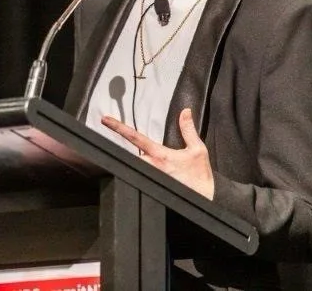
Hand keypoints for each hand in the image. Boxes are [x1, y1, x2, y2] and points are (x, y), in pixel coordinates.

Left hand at [100, 107, 214, 198]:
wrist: (206, 199)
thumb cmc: (200, 176)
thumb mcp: (197, 149)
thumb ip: (188, 129)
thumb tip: (185, 112)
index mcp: (160, 156)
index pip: (135, 138)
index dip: (119, 127)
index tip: (105, 120)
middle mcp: (151, 167)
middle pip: (127, 155)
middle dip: (118, 150)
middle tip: (110, 141)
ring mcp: (150, 179)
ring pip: (131, 167)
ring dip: (127, 162)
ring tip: (118, 156)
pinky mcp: (152, 189)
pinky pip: (138, 179)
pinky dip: (134, 174)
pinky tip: (132, 174)